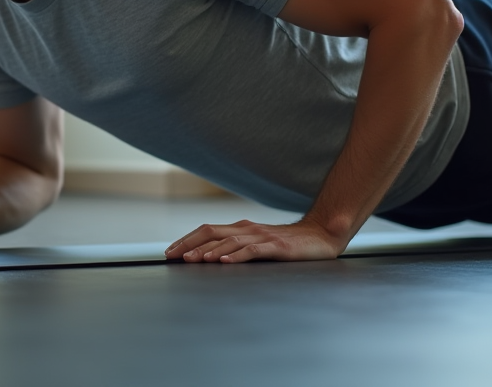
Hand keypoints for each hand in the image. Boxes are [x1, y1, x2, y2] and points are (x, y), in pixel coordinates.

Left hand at [165, 217, 346, 262]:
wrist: (321, 235)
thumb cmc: (288, 244)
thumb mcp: (258, 243)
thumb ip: (238, 247)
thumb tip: (210, 257)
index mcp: (241, 228)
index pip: (207, 230)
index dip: (187, 239)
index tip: (170, 252)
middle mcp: (248, 229)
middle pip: (211, 232)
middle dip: (189, 244)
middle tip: (172, 257)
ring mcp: (262, 236)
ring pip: (229, 241)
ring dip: (209, 251)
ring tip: (194, 260)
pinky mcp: (277, 246)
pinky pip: (253, 250)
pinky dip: (237, 255)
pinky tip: (225, 262)